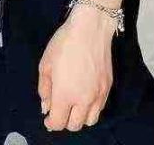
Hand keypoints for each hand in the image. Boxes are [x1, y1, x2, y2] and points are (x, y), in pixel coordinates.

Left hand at [37, 4, 115, 131]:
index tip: (47, 118)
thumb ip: (44, 88)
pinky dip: (91, 108)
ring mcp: (98, 94)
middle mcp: (83, 99)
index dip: (50, 123)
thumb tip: (46, 106)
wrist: (91, 28)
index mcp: (65, 94)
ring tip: (73, 104)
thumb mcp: (45, 63)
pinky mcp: (108, 87)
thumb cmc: (65, 42)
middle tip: (59, 110)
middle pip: (75, 125)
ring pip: (90, 120)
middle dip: (64, 121)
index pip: (58, 122)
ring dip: (80, 117)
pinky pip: (100, 108)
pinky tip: (85, 95)